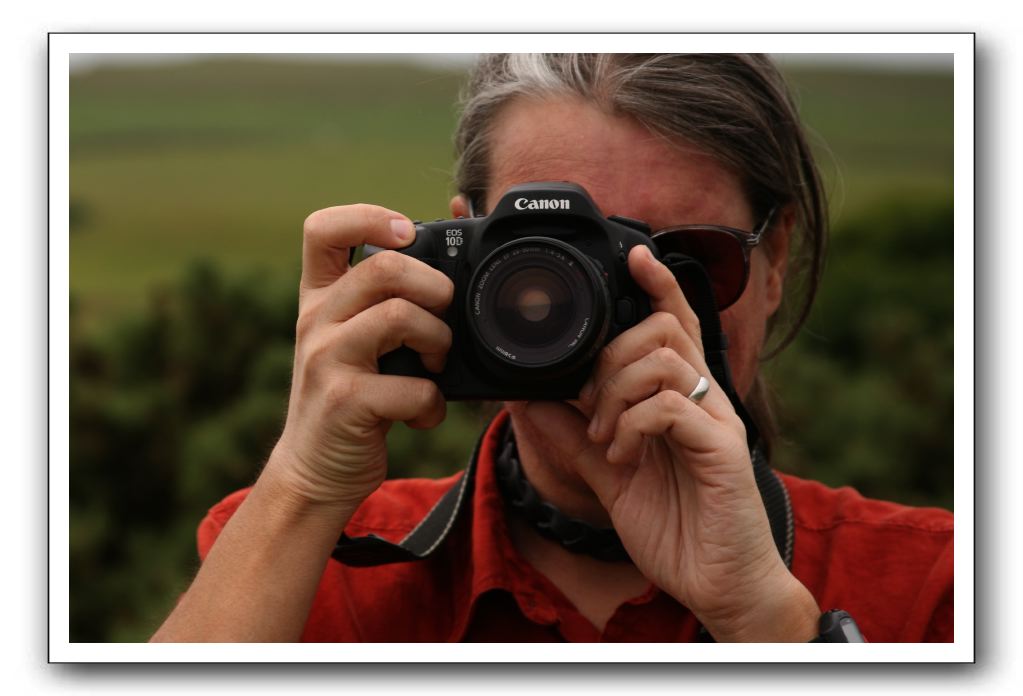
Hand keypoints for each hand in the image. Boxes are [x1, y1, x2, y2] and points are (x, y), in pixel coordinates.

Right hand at [266, 204, 454, 514]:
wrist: (314, 471)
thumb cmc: (351, 398)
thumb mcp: (356, 342)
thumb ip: (386, 304)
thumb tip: (449, 268)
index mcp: (320, 298)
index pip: (322, 229)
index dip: (368, 217)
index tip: (405, 233)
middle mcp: (316, 321)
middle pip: (385, 268)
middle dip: (435, 288)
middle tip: (443, 315)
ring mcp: (327, 360)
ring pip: (400, 316)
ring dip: (438, 340)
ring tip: (436, 364)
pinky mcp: (345, 402)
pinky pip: (412, 386)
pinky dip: (432, 404)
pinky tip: (422, 414)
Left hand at [522, 245, 817, 640]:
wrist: (716, 585)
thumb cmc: (673, 525)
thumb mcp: (609, 472)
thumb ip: (574, 433)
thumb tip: (528, 398)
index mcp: (682, 398)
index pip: (674, 322)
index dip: (656, 283)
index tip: (632, 253)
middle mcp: (705, 400)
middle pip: (663, 328)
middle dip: (610, 355)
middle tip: (588, 403)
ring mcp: (718, 422)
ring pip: (663, 360)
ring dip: (615, 393)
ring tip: (603, 435)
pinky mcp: (722, 451)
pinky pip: (670, 406)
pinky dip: (631, 424)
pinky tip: (619, 455)